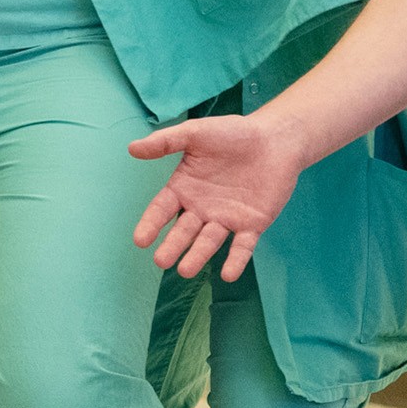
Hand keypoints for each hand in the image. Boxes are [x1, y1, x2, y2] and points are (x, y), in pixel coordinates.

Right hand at [128, 114, 308, 279]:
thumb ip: (165, 142)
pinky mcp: (252, 225)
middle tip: (162, 261)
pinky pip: (243, 246)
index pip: (162, 210)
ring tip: (185, 271)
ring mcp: (227, 218)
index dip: (151, 225)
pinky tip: (228, 274)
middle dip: (173, 246)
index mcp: (184, 188)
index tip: (140, 240)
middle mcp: (202, 208)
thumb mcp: (195, 133)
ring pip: (209, 241)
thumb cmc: (233, 133)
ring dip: (198, 256)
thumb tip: (131, 149)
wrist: (275, 139)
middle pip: (183, 231)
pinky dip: (236, 260)